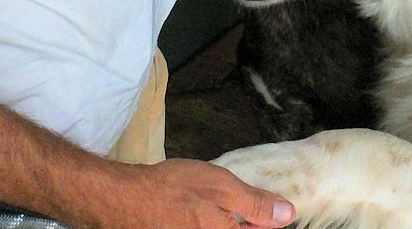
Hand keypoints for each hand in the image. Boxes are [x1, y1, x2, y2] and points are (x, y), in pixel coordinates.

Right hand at [104, 159, 294, 228]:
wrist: (124, 199)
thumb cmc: (172, 190)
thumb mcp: (222, 188)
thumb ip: (255, 204)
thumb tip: (286, 214)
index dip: (268, 224)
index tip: (275, 213)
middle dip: (250, 223)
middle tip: (255, 208)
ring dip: (230, 223)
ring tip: (219, 206)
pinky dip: (212, 222)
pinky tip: (205, 211)